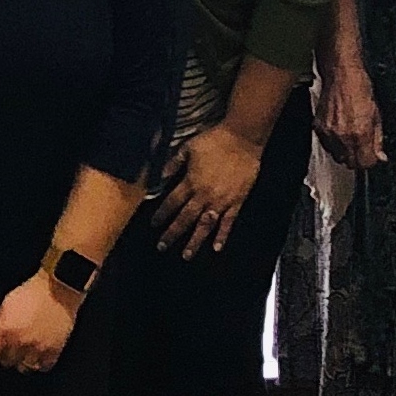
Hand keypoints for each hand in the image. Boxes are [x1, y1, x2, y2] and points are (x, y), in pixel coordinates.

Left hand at [0, 273, 74, 374]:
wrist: (58, 290)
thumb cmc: (31, 293)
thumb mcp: (7, 304)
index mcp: (5, 330)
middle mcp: (20, 343)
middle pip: (5, 361)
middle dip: (6, 353)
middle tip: (11, 344)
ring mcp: (38, 349)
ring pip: (23, 367)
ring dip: (22, 359)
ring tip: (26, 348)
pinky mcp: (54, 352)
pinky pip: (42, 367)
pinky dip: (39, 361)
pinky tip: (38, 351)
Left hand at [150, 125, 263, 254]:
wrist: (242, 139)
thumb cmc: (214, 141)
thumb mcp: (188, 148)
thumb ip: (173, 164)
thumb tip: (160, 176)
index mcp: (191, 182)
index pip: (172, 203)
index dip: (161, 214)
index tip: (154, 225)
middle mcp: (204, 195)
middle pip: (185, 218)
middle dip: (172, 234)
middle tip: (162, 247)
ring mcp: (221, 201)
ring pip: (205, 225)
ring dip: (195, 241)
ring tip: (187, 255)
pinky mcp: (237, 202)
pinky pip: (228, 222)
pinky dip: (222, 236)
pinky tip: (216, 248)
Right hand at [314, 61, 385, 171]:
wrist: (340, 75)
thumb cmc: (360, 89)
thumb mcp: (377, 116)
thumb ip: (378, 140)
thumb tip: (380, 155)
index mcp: (360, 134)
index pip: (365, 163)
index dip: (370, 161)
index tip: (373, 156)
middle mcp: (342, 136)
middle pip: (350, 163)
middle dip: (358, 159)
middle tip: (363, 149)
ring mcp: (328, 132)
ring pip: (337, 156)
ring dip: (345, 153)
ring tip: (351, 140)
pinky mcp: (318, 127)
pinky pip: (326, 145)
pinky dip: (333, 143)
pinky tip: (340, 133)